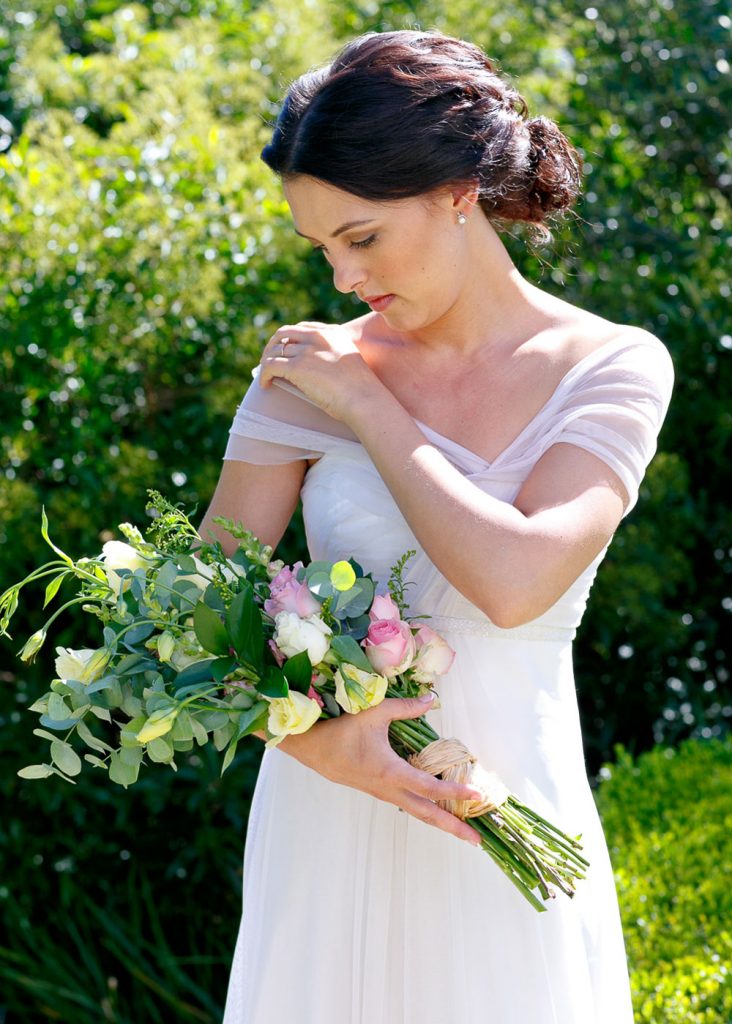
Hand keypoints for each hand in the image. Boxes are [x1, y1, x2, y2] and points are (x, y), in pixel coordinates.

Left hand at [258, 321, 384, 423]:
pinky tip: (265, 385)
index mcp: (333, 332)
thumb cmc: (361, 390)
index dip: (290, 339)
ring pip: (275, 350)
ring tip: (266, 375)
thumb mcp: (349, 362)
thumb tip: (312, 369)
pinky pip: (271, 366)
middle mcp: (318, 336)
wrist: (365, 399)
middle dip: (273, 346)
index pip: (303, 328)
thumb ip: (333, 356)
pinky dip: (264, 375)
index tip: (286, 350)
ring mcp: (307, 350)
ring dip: (267, 362)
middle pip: (284, 333)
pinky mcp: (298, 366)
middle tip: (269, 360)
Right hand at [277, 694, 483, 846]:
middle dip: (453, 827)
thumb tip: (432, 700)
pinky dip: (426, 810)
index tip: (476, 795)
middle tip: (477, 841)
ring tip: (463, 830)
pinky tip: (436, 809)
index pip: (429, 787)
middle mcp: (389, 789)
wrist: (313, 749)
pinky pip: (408, 804)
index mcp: (390, 772)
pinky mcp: (379, 792)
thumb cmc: (342, 731)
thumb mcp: (374, 713)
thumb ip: (404, 707)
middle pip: (427, 814)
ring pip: (418, 812)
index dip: (455, 791)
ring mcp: (384, 794)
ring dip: (441, 821)